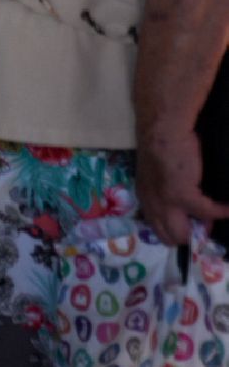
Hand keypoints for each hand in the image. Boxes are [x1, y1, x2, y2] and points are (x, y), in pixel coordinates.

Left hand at [137, 126, 228, 245]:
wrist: (162, 130)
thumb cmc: (164, 147)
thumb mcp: (160, 176)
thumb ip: (170, 193)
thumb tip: (191, 210)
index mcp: (145, 198)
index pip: (158, 228)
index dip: (178, 229)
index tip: (194, 225)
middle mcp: (151, 204)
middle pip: (169, 236)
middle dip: (189, 235)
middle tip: (206, 226)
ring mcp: (165, 202)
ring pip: (183, 233)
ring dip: (203, 229)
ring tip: (219, 218)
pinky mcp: (182, 196)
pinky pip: (207, 212)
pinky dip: (221, 212)